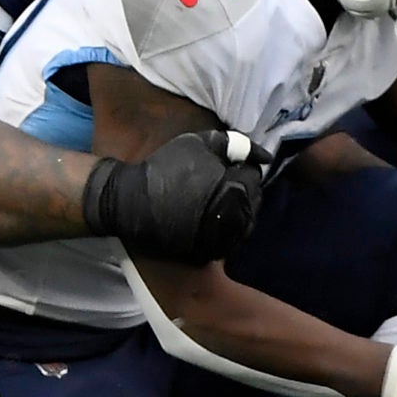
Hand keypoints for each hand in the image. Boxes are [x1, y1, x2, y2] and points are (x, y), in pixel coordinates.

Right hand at [84, 129, 264, 261]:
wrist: (130, 201)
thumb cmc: (164, 167)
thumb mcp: (198, 143)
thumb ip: (235, 145)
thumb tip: (266, 156)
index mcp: (235, 191)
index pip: (254, 178)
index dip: (240, 169)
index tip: (224, 167)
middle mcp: (233, 219)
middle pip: (253, 202)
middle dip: (242, 190)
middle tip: (220, 182)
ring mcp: (221, 240)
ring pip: (244, 224)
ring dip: (236, 210)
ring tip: (216, 200)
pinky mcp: (207, 253)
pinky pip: (228, 241)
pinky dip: (225, 229)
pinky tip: (209, 218)